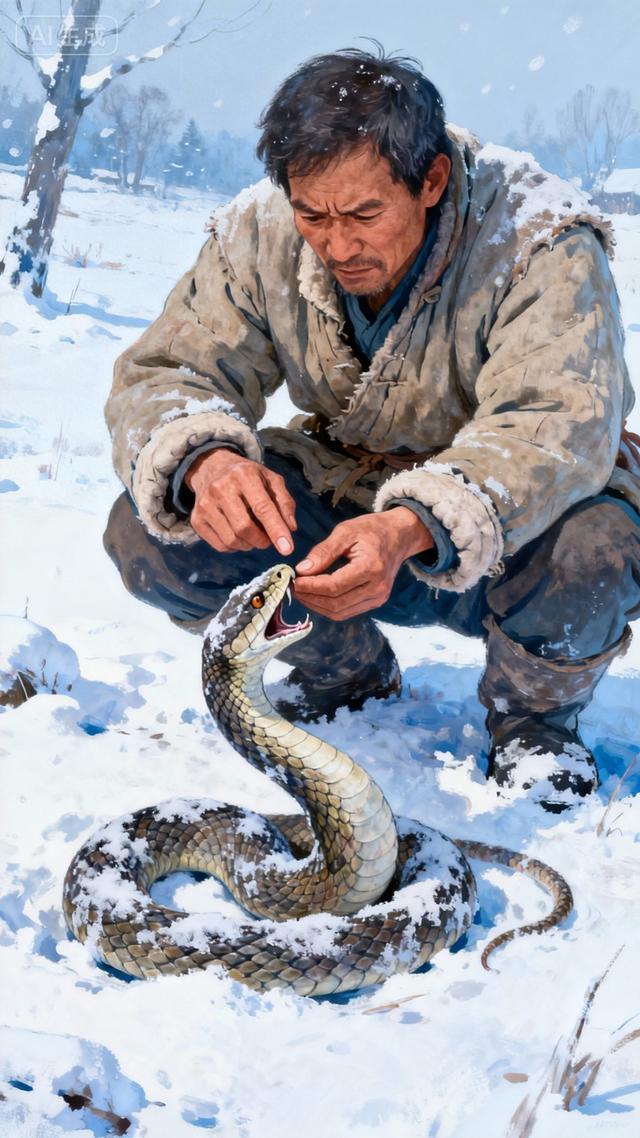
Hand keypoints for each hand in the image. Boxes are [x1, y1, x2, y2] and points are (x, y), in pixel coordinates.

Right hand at [185, 448, 296, 553]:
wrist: (212, 468)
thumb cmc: (248, 477)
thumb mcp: (271, 480)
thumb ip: (284, 502)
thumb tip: (290, 528)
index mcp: (244, 475)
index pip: (262, 508)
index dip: (276, 530)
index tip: (287, 548)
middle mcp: (220, 488)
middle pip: (244, 528)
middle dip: (261, 541)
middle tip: (268, 539)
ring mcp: (205, 505)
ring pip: (232, 540)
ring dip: (249, 545)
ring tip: (254, 535)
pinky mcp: (196, 519)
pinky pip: (220, 546)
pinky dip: (235, 547)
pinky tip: (239, 536)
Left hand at [294, 507, 433, 619]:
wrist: (400, 535)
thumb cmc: (372, 529)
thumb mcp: (346, 531)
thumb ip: (323, 551)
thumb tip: (302, 570)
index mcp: (371, 568)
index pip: (334, 586)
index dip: (311, 586)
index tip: (294, 580)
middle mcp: (377, 588)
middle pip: (336, 604)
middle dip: (310, 598)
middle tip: (293, 587)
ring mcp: (378, 598)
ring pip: (340, 612)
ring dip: (317, 606)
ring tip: (301, 592)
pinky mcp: (376, 602)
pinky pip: (347, 611)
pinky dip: (328, 607)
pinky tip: (316, 596)